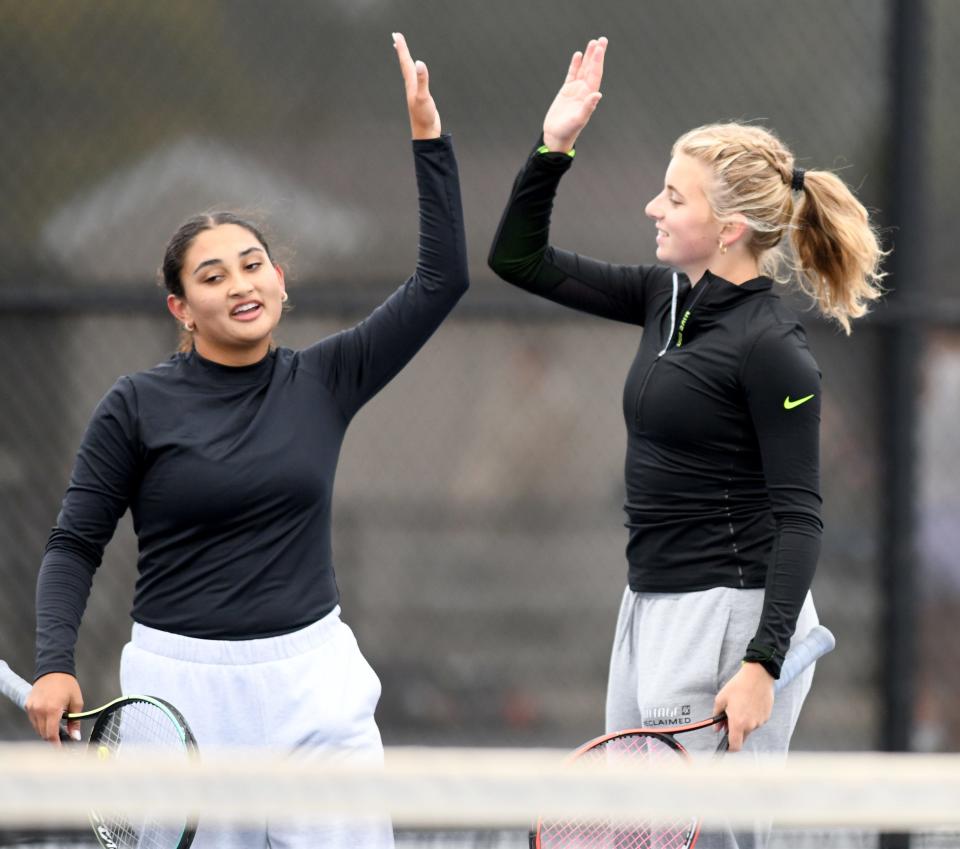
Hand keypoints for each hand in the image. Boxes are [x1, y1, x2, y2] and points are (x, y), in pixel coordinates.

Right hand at [25, 672, 82, 744]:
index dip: (56, 744)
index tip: (61, 749)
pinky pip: (33, 720)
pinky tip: (48, 717)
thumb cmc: (67, 684)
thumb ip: (75, 721)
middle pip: (43, 733)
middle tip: (62, 737)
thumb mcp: (77, 702)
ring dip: (46, 730)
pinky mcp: (28, 705)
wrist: (54, 669)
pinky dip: (40, 722)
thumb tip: (75, 736)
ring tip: (56, 724)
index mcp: (52, 710)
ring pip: (37, 728)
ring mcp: (32, 708)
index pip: (50, 734)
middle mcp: (39, 710)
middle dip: (52, 738)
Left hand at [393, 32, 440, 139]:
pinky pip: (415, 79)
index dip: (402, 48)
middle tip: (396, 37)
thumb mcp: (424, 97)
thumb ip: (422, 80)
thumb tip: (419, 63)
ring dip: (405, 60)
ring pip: (408, 71)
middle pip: (405, 64)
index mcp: (411, 84)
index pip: (406, 62)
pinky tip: (414, 72)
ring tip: (402, 52)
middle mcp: (411, 86)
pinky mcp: (421, 96)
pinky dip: (413, 71)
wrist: (425, 132)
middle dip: (401, 50)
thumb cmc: (424, 117)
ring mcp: (415, 91)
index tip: (396, 35)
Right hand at [542, 36, 607, 152]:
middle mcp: (584, 91)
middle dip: (597, 54)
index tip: (600, 48)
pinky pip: (572, 74)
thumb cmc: (568, 131)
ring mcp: (576, 90)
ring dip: (588, 57)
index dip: (598, 61)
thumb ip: (588, 107)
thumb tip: (597, 94)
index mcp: (589, 96)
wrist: (556, 136)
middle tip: (602, 39)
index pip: (595, 75)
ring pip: (583, 69)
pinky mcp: (566, 91)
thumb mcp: (578, 120)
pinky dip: (575, 65)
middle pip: (592, 69)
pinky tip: (578, 55)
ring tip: (593, 42)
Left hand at [713, 662, 774, 751]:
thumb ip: (717, 716)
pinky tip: (749, 704)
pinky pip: (757, 722)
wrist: (758, 676)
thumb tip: (717, 728)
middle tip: (730, 718)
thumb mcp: (721, 699)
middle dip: (735, 732)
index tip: (726, 745)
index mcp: (738, 723)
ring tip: (741, 706)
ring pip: (749, 729)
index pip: (735, 746)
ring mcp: (760, 722)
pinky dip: (752, 717)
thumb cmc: (738, 686)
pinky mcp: (766, 717)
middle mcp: (751, 725)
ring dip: (744, 723)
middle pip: (742, 737)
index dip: (729, 748)